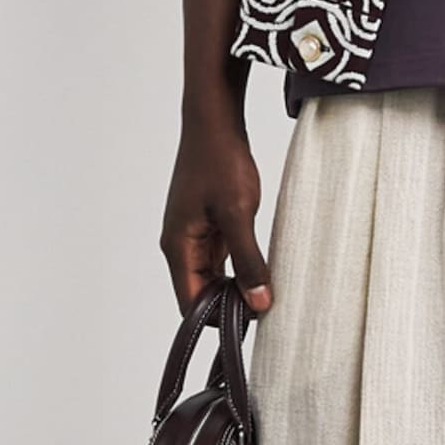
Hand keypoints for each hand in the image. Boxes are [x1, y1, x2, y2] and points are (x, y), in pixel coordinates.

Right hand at [161, 112, 271, 313]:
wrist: (215, 121)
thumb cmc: (219, 160)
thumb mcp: (238, 214)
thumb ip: (248, 261)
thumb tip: (257, 302)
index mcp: (178, 246)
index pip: (190, 303)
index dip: (217, 319)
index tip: (250, 323)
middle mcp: (180, 244)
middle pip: (201, 292)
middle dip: (229, 305)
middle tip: (266, 309)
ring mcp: (193, 234)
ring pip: (212, 275)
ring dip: (236, 286)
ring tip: (266, 292)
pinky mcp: (207, 223)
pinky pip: (221, 257)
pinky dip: (239, 266)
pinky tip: (261, 269)